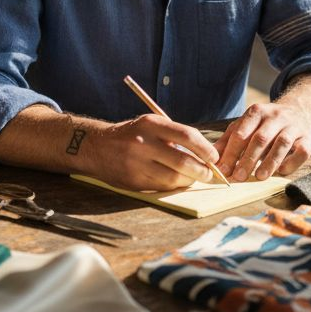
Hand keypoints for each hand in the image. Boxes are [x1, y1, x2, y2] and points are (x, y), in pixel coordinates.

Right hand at [88, 114, 218, 190]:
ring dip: (188, 180)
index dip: (205, 148)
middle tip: (209, 174)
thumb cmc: (131, 135)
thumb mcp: (151, 125)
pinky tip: (176, 182)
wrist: (96, 147)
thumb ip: (174, 136)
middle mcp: (143, 143)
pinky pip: (161, 187)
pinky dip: (173, 186)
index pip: (187, 135)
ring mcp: (137, 164)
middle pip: (183, 161)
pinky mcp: (133, 181)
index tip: (214, 157)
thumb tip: (204, 153)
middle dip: (202, 170)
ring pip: (173, 178)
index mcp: (151, 124)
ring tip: (193, 177)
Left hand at [214, 102, 310, 181]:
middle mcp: (276, 117)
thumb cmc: (266, 123)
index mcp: (257, 112)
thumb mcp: (246, 125)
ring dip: (270, 161)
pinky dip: (292, 162)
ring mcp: (293, 126)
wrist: (299, 110)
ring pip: (282, 143)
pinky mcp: (308, 138)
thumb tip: (210, 158)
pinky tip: (282, 171)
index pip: (241, 133)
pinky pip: (302, 151)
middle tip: (239, 177)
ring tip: (259, 177)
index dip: (231, 152)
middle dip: (248, 159)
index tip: (223, 170)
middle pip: (261, 138)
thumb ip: (229, 140)